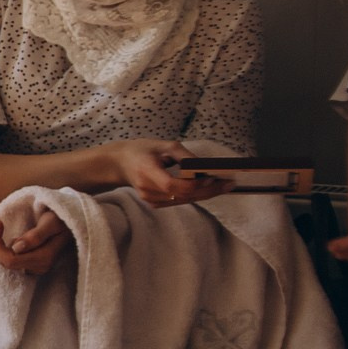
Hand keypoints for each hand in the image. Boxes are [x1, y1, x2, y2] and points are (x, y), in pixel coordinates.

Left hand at [0, 208, 67, 274]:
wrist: (70, 223)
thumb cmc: (61, 219)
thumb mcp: (51, 222)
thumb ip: (35, 236)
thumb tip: (16, 248)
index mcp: (44, 257)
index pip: (11, 260)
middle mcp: (40, 266)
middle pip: (8, 263)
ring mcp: (37, 267)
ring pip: (9, 262)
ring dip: (1, 246)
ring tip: (1, 228)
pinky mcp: (34, 265)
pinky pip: (14, 260)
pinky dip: (6, 249)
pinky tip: (10, 237)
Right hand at [100, 139, 230, 206]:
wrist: (118, 164)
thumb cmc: (141, 150)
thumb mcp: (162, 145)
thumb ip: (184, 156)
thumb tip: (205, 166)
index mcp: (146, 171)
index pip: (173, 185)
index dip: (194, 183)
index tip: (212, 177)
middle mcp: (147, 189)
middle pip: (183, 195)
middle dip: (208, 190)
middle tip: (229, 184)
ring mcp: (150, 198)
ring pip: (183, 200)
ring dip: (205, 194)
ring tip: (223, 186)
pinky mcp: (154, 203)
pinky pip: (179, 201)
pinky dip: (194, 195)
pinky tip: (208, 189)